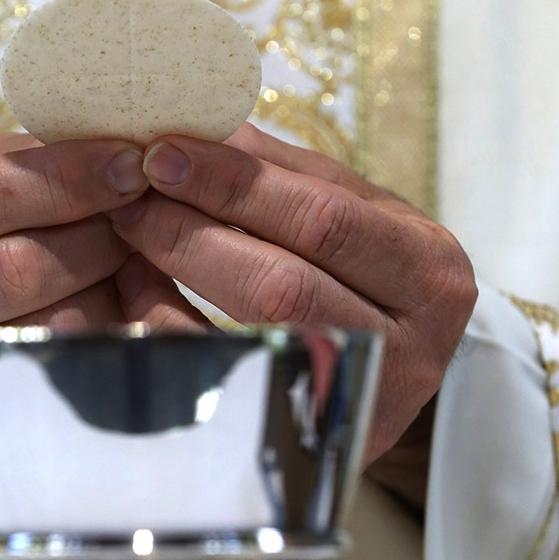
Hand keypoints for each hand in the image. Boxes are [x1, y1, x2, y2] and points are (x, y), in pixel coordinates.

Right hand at [0, 136, 210, 333]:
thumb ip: (17, 169)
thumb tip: (115, 164)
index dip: (61, 179)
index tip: (127, 163)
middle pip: (17, 269)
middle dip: (96, 236)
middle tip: (138, 216)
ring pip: (48, 326)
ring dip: (108, 288)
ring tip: (127, 262)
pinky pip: (61, 373)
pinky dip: (105, 334)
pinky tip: (120, 310)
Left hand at [108, 124, 477, 471]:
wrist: (391, 370)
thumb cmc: (368, 276)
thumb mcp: (352, 214)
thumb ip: (283, 172)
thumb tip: (198, 125)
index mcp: (428, 270)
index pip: (323, 216)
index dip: (235, 182)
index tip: (164, 151)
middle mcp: (411, 346)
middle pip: (285, 282)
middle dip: (195, 227)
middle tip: (132, 193)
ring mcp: (359, 400)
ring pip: (256, 334)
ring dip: (180, 271)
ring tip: (130, 230)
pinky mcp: (310, 435)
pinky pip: (226, 379)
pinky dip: (171, 328)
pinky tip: (137, 290)